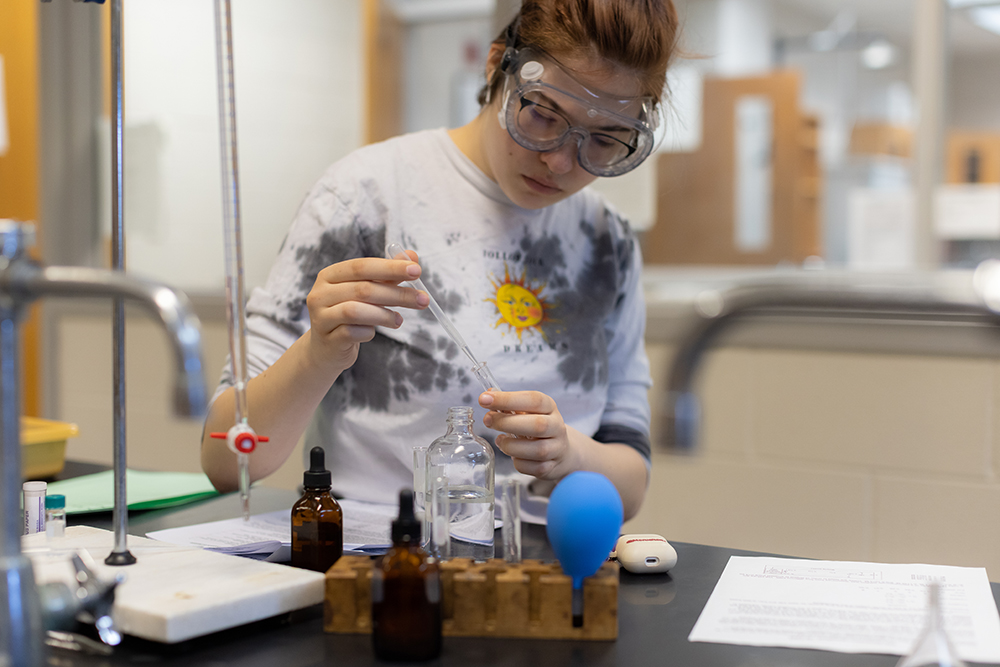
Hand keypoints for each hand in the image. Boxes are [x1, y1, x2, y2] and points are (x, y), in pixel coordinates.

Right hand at [305, 250, 427, 372]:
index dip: (390, 268)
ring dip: (384, 315)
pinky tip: (373, 332)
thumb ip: (388, 274)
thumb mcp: (367, 291)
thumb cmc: (349, 314)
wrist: (327, 348)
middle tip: (423, 299)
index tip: (417, 270)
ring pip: (355, 311)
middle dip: (397, 294)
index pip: (362, 266)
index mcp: (330, 275)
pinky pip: (352, 333)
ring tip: (399, 320)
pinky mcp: (327, 339)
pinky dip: (368, 332)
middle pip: (363, 289)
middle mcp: (321, 293)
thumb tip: (412, 255)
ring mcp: (321, 317)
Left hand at [479, 390, 578, 479]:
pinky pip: (531, 467)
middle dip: (507, 423)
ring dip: (510, 445)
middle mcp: (556, 427)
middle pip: (537, 425)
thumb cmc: (538, 426)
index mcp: (549, 407)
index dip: (507, 399)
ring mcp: (555, 448)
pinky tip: (513, 454)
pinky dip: (517, 462)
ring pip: (536, 450)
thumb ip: (509, 404)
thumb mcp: (528, 410)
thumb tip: (487, 397)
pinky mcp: (549, 467)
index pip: (533, 400)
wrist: (560, 450)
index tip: (484, 399)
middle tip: (488, 420)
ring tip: (500, 439)